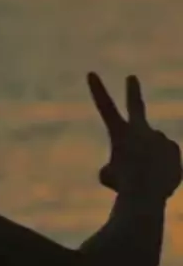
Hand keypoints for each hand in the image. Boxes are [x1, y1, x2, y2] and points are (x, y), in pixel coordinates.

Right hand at [87, 72, 181, 200]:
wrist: (147, 193)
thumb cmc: (123, 186)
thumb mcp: (109, 177)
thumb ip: (117, 167)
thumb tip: (129, 166)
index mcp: (120, 132)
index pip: (105, 107)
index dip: (98, 90)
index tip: (91, 73)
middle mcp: (142, 130)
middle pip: (136, 106)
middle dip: (132, 92)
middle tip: (131, 78)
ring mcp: (160, 137)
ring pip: (150, 151)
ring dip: (147, 163)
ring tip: (146, 178)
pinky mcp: (174, 149)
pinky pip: (165, 163)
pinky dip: (161, 173)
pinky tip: (159, 180)